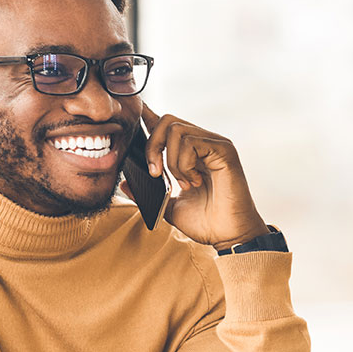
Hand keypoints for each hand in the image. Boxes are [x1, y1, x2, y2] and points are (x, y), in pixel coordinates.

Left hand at [123, 103, 268, 249]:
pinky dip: (184, 164)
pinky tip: (195, 182)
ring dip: (171, 161)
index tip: (136, 115)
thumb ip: (149, 193)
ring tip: (183, 184)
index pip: (167, 125)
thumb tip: (124, 184)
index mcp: (191, 152)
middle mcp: (204, 143)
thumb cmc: (206, 222)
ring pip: (177, 130)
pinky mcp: (224, 150)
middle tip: (155, 174)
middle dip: (153, 146)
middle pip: (167, 121)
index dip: (149, 117)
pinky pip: (191, 142)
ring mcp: (215, 144)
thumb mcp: (169, 206)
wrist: (228, 236)